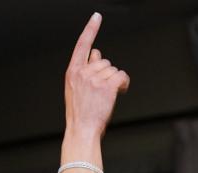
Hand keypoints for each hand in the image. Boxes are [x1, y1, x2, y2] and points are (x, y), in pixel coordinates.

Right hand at [64, 14, 129, 137]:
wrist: (82, 130)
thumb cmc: (81, 113)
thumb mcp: (77, 88)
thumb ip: (85, 69)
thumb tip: (97, 52)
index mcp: (73, 71)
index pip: (82, 45)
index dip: (91, 29)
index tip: (97, 17)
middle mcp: (82, 72)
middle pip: (104, 60)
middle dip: (107, 73)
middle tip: (102, 91)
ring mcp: (94, 79)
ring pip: (113, 69)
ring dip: (115, 80)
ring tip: (107, 96)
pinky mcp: (107, 86)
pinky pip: (121, 76)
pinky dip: (124, 83)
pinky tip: (119, 91)